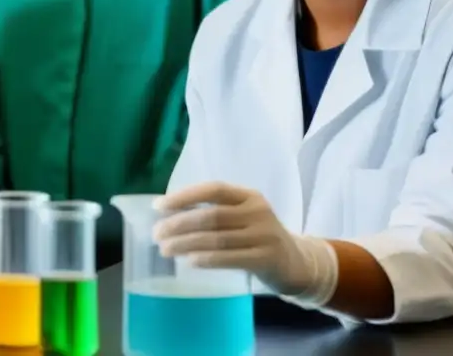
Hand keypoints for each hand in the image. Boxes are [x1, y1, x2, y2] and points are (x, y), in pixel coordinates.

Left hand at [153, 182, 334, 299]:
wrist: (296, 263)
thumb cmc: (257, 236)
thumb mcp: (242, 216)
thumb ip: (214, 212)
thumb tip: (168, 215)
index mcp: (248, 196)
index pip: (213, 189)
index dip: (184, 196)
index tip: (158, 206)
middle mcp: (257, 211)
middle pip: (211, 216)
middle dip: (179, 224)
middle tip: (156, 234)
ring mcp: (264, 235)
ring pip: (217, 238)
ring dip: (186, 244)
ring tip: (165, 249)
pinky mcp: (266, 259)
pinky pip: (230, 258)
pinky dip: (207, 259)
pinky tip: (189, 261)